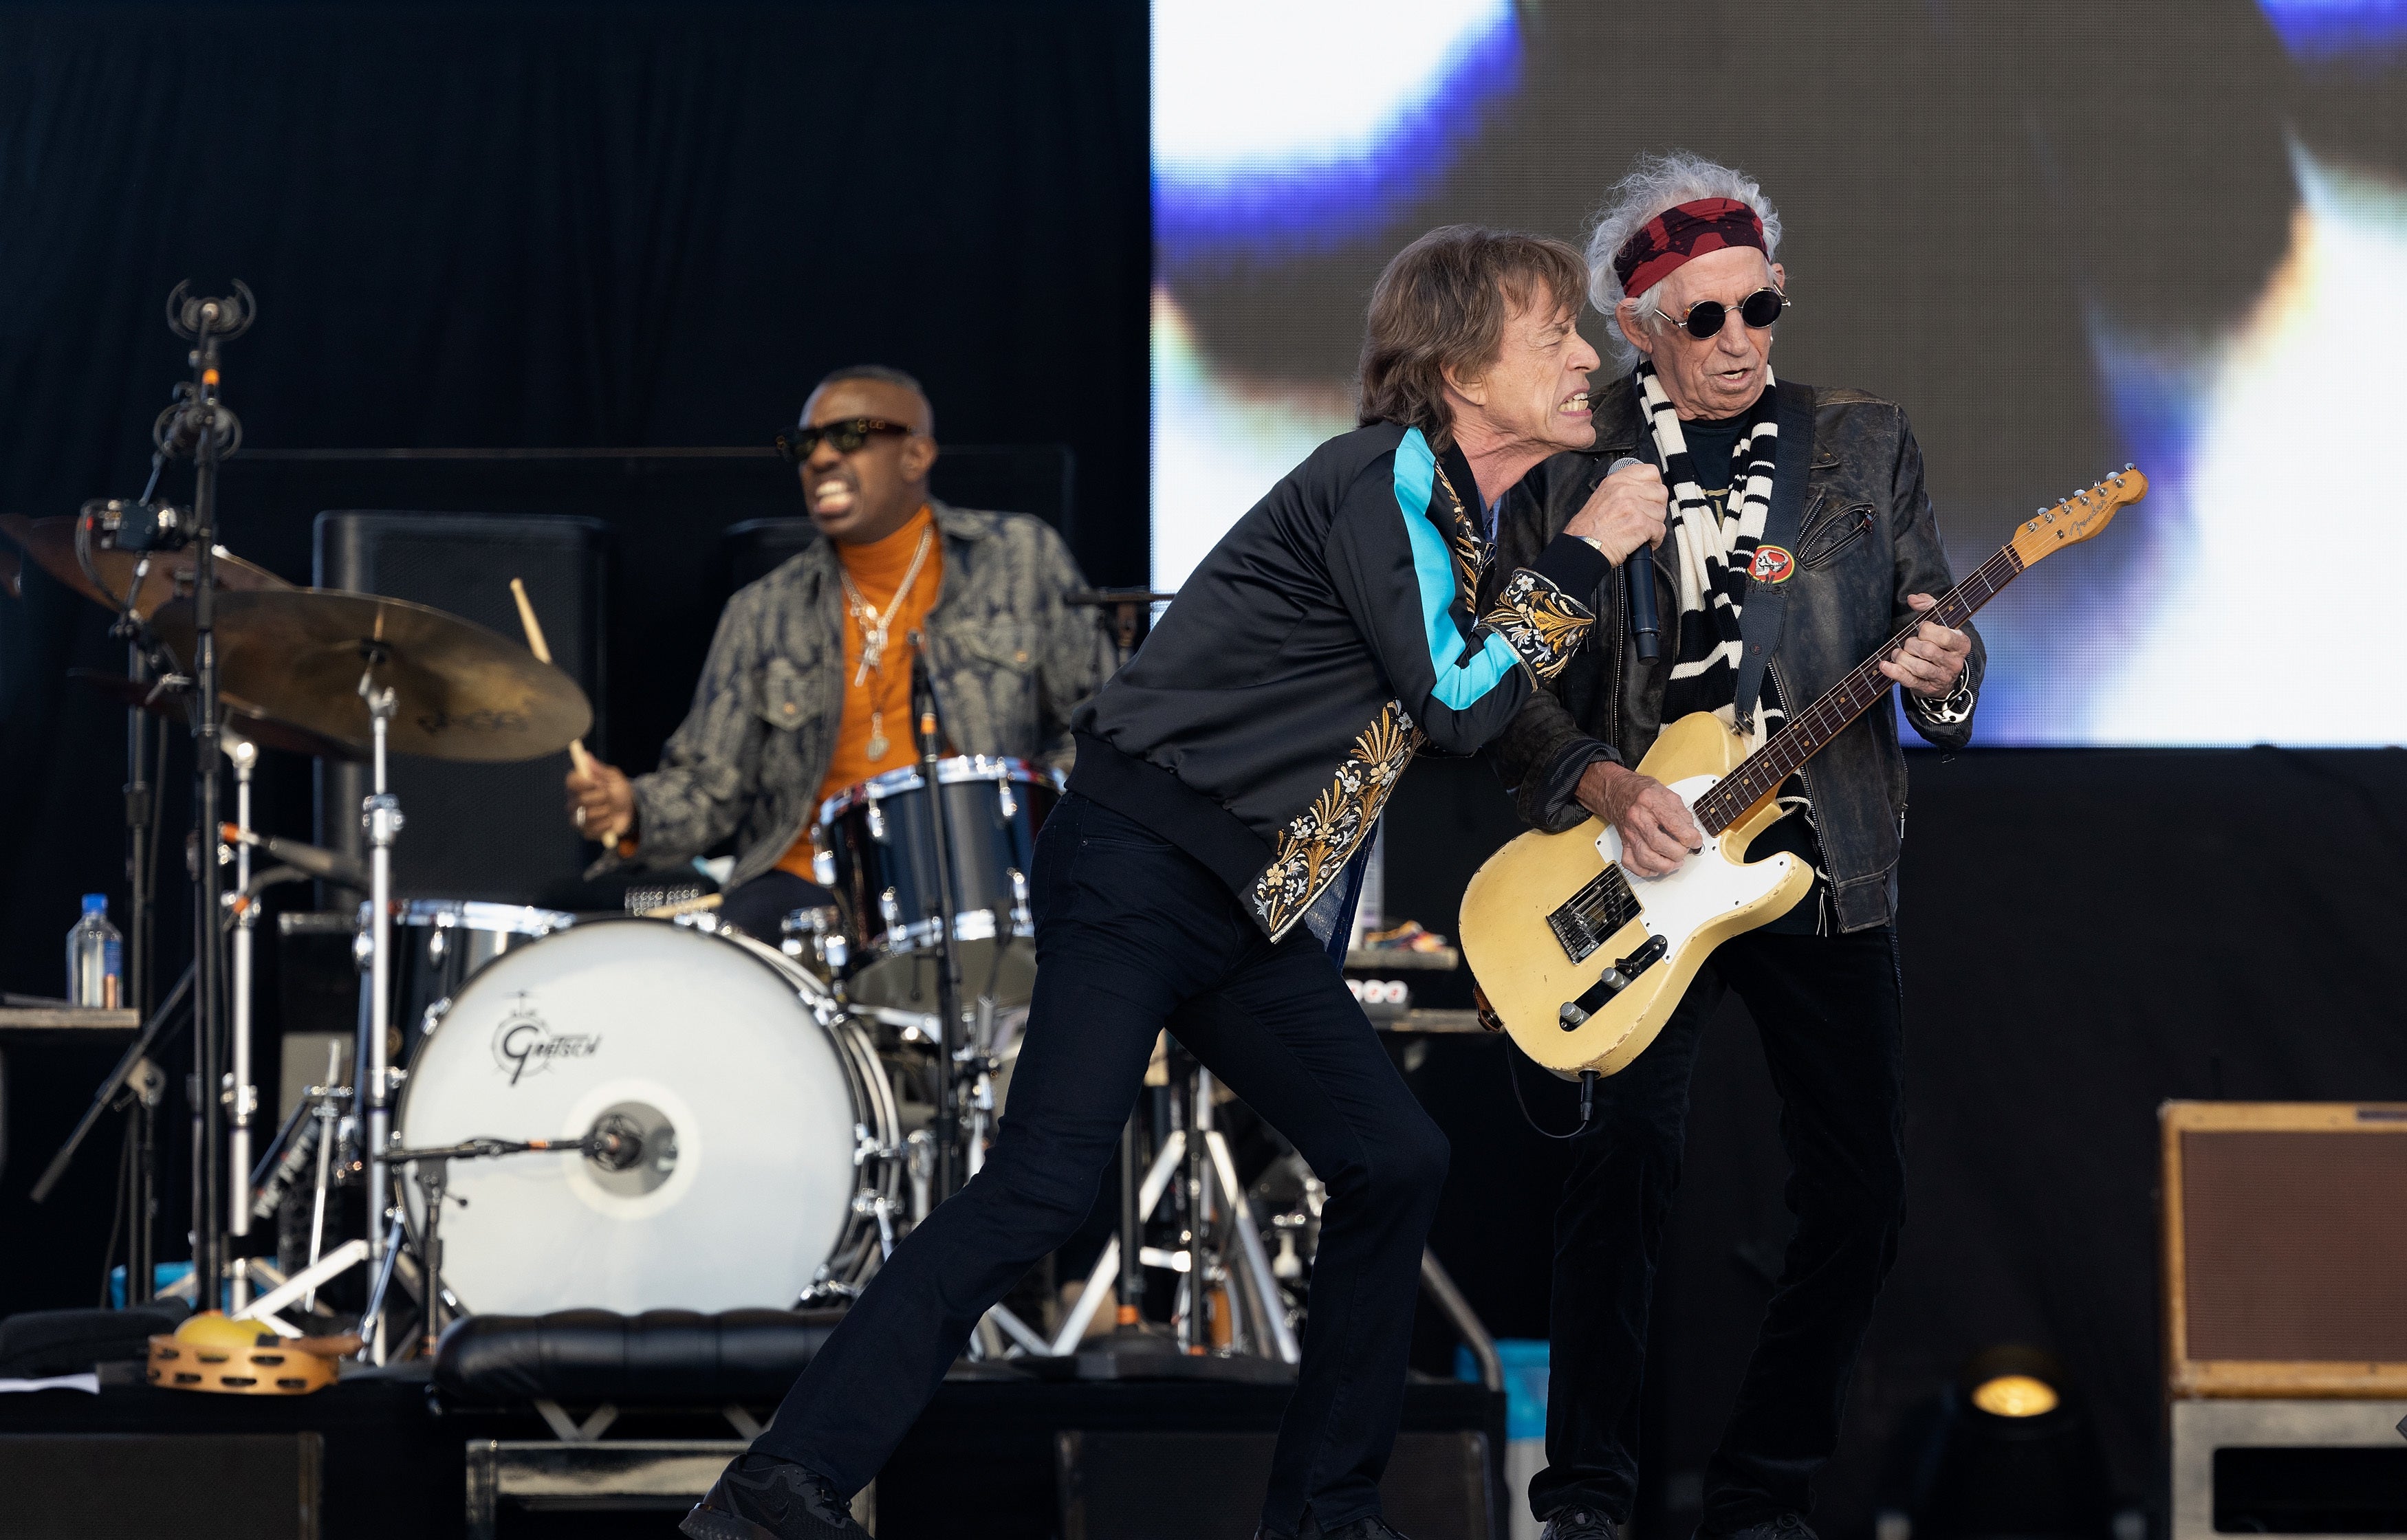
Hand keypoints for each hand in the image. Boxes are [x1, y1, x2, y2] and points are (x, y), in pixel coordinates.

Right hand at [565, 759, 634, 844]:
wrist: (631, 811)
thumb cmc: (619, 791)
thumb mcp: (614, 778)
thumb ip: (600, 769)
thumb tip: (586, 756)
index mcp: (579, 785)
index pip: (570, 782)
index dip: (581, 783)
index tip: (595, 783)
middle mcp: (574, 801)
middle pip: (580, 800)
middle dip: (600, 798)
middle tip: (608, 797)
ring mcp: (579, 818)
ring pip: (587, 816)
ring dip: (605, 812)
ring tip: (610, 810)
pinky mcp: (586, 832)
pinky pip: (592, 830)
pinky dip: (606, 825)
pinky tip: (610, 821)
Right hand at [1562, 461, 1668, 566]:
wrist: (1584, 546)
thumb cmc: (1589, 528)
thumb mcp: (1602, 496)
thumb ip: (1622, 489)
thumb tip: (1642, 490)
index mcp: (1617, 480)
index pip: (1651, 472)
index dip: (1654, 486)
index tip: (1650, 496)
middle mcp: (1626, 490)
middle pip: (1661, 492)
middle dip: (1657, 506)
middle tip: (1647, 516)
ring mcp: (1634, 506)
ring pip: (1662, 512)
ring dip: (1655, 524)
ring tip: (1643, 531)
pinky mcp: (1641, 524)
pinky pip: (1660, 530)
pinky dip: (1655, 539)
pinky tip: (1645, 541)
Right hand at [1576, 759, 1700, 877]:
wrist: (1619, 792)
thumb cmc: (1643, 793)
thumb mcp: (1668, 795)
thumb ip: (1682, 814)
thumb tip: (1692, 834)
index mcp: (1650, 802)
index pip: (1673, 825)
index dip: (1690, 837)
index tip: (1696, 841)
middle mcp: (1637, 818)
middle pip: (1658, 844)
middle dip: (1678, 852)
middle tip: (1685, 850)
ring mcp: (1630, 833)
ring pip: (1645, 858)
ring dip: (1665, 865)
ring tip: (1675, 862)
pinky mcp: (1624, 843)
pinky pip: (1631, 864)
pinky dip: (1646, 871)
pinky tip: (1656, 867)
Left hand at [1879, 593, 1970, 697]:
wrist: (1944, 674)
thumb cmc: (1940, 643)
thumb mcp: (1940, 622)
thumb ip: (1929, 606)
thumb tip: (1913, 599)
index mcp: (1961, 644)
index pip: (1943, 636)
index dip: (1926, 630)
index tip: (1922, 630)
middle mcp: (1954, 662)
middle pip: (1928, 651)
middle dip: (1911, 644)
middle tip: (1909, 643)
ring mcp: (1941, 677)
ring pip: (1919, 667)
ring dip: (1902, 657)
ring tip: (1898, 653)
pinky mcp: (1927, 688)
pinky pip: (1909, 680)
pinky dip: (1895, 672)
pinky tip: (1885, 665)